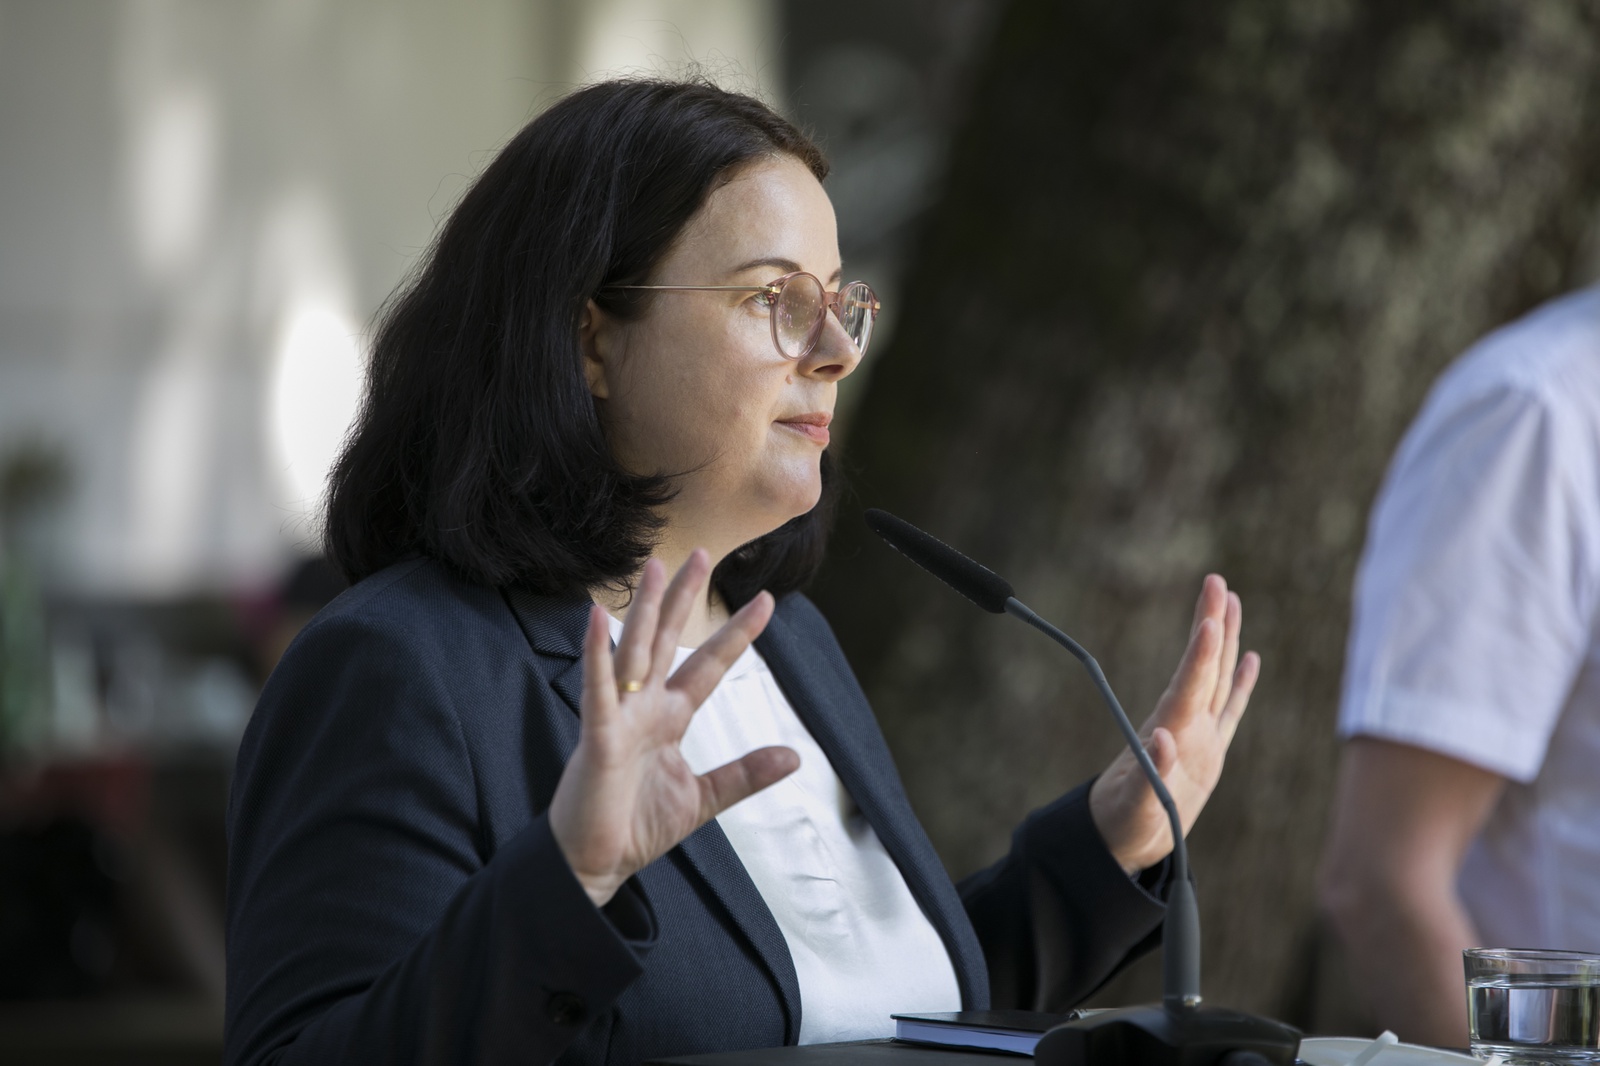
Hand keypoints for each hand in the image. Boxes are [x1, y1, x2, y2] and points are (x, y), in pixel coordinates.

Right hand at [548, 551, 800, 906]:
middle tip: (702, 552)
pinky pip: (597, 691)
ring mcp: (619, 718)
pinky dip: (596, 657)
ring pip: (634, 653)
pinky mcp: (597, 738)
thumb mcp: (703, 798)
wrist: (593, 864)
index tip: (766, 601)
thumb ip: (744, 774)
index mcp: (668, 718)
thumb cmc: (634, 827)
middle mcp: (644, 708)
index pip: (708, 665)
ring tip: (654, 567)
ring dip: (643, 610)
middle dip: (683, 598)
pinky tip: (594, 621)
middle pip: (668, 641)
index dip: (736, 634)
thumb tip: (795, 755)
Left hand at [1088, 574, 1258, 874]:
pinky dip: (1240, 684)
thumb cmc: (1123, 823)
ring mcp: (1198, 734)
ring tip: (1232, 600)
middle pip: (1203, 667)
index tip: (1208, 619)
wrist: (1121, 839)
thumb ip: (1151, 774)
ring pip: (1217, 678)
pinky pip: (1229, 710)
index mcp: (1169, 733)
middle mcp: (1184, 724)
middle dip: (1210, 624)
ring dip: (1225, 641)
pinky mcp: (1208, 750)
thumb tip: (1165, 738)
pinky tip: (1250, 658)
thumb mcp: (1135, 805)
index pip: (1188, 685)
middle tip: (1217, 582)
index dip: (1200, 654)